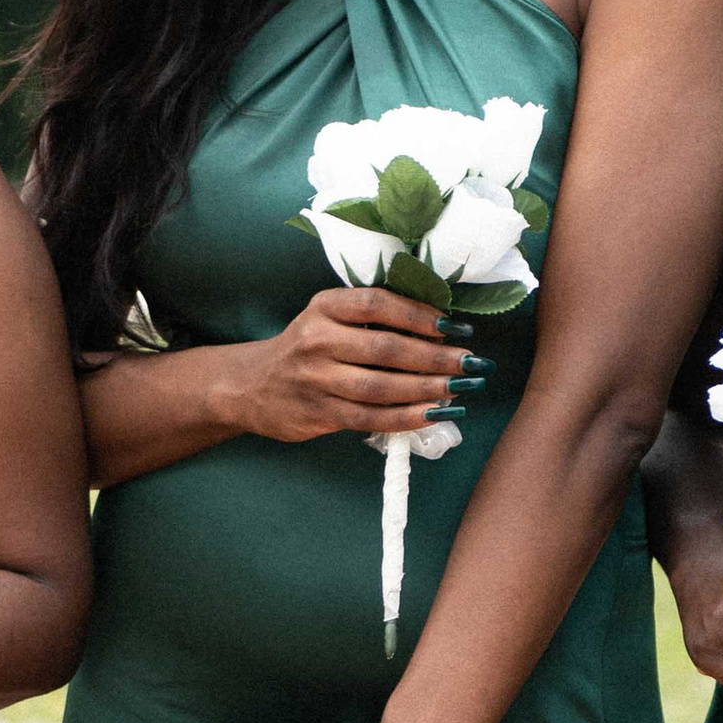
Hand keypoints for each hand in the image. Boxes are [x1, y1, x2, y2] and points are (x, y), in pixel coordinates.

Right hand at [227, 289, 482, 445]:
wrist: (251, 385)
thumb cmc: (307, 347)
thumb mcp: (328, 318)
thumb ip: (372, 318)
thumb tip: (441, 327)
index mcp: (324, 307)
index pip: (378, 304)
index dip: (421, 315)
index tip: (456, 327)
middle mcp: (316, 340)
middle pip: (386, 349)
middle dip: (435, 357)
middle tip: (471, 362)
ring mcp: (316, 379)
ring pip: (381, 387)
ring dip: (427, 389)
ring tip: (461, 389)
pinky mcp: (319, 413)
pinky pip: (371, 418)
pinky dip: (407, 417)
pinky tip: (435, 414)